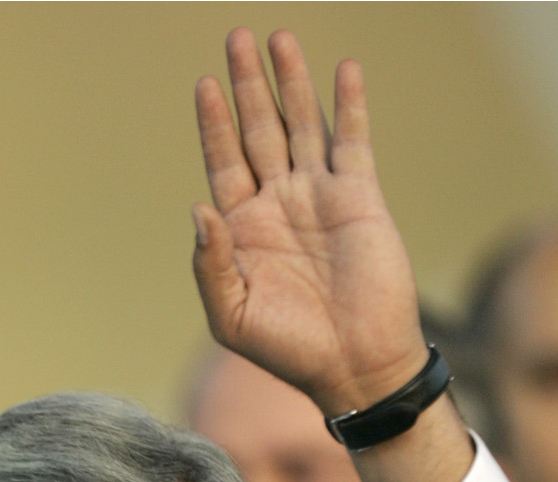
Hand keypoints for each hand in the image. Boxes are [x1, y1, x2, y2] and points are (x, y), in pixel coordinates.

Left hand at [190, 29, 428, 417]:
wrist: (355, 366)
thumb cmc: (289, 349)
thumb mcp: (231, 314)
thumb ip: (210, 262)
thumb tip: (198, 207)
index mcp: (242, 227)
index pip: (223, 159)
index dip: (214, 121)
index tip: (205, 83)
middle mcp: (279, 203)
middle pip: (258, 128)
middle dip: (247, 84)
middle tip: (236, 39)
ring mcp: (320, 196)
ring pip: (302, 124)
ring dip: (292, 82)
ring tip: (279, 39)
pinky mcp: (360, 198)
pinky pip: (352, 141)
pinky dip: (348, 105)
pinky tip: (343, 70)